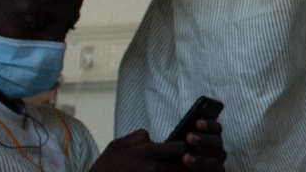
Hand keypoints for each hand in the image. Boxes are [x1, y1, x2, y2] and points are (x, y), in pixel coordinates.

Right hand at [89, 128, 211, 171]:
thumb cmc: (105, 167)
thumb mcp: (117, 145)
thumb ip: (138, 137)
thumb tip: (152, 137)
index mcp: (146, 153)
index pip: (179, 147)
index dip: (189, 146)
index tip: (194, 144)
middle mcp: (152, 169)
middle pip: (184, 165)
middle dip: (193, 161)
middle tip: (200, 158)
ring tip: (193, 168)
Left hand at [174, 118, 226, 170]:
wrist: (178, 168)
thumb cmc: (178, 154)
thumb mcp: (182, 143)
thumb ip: (188, 136)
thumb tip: (186, 132)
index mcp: (213, 138)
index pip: (216, 128)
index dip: (208, 125)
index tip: (197, 123)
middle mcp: (218, 151)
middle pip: (216, 143)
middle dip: (204, 139)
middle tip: (189, 137)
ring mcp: (217, 166)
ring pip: (213, 162)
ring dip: (200, 160)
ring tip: (186, 158)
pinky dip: (197, 171)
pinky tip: (183, 171)